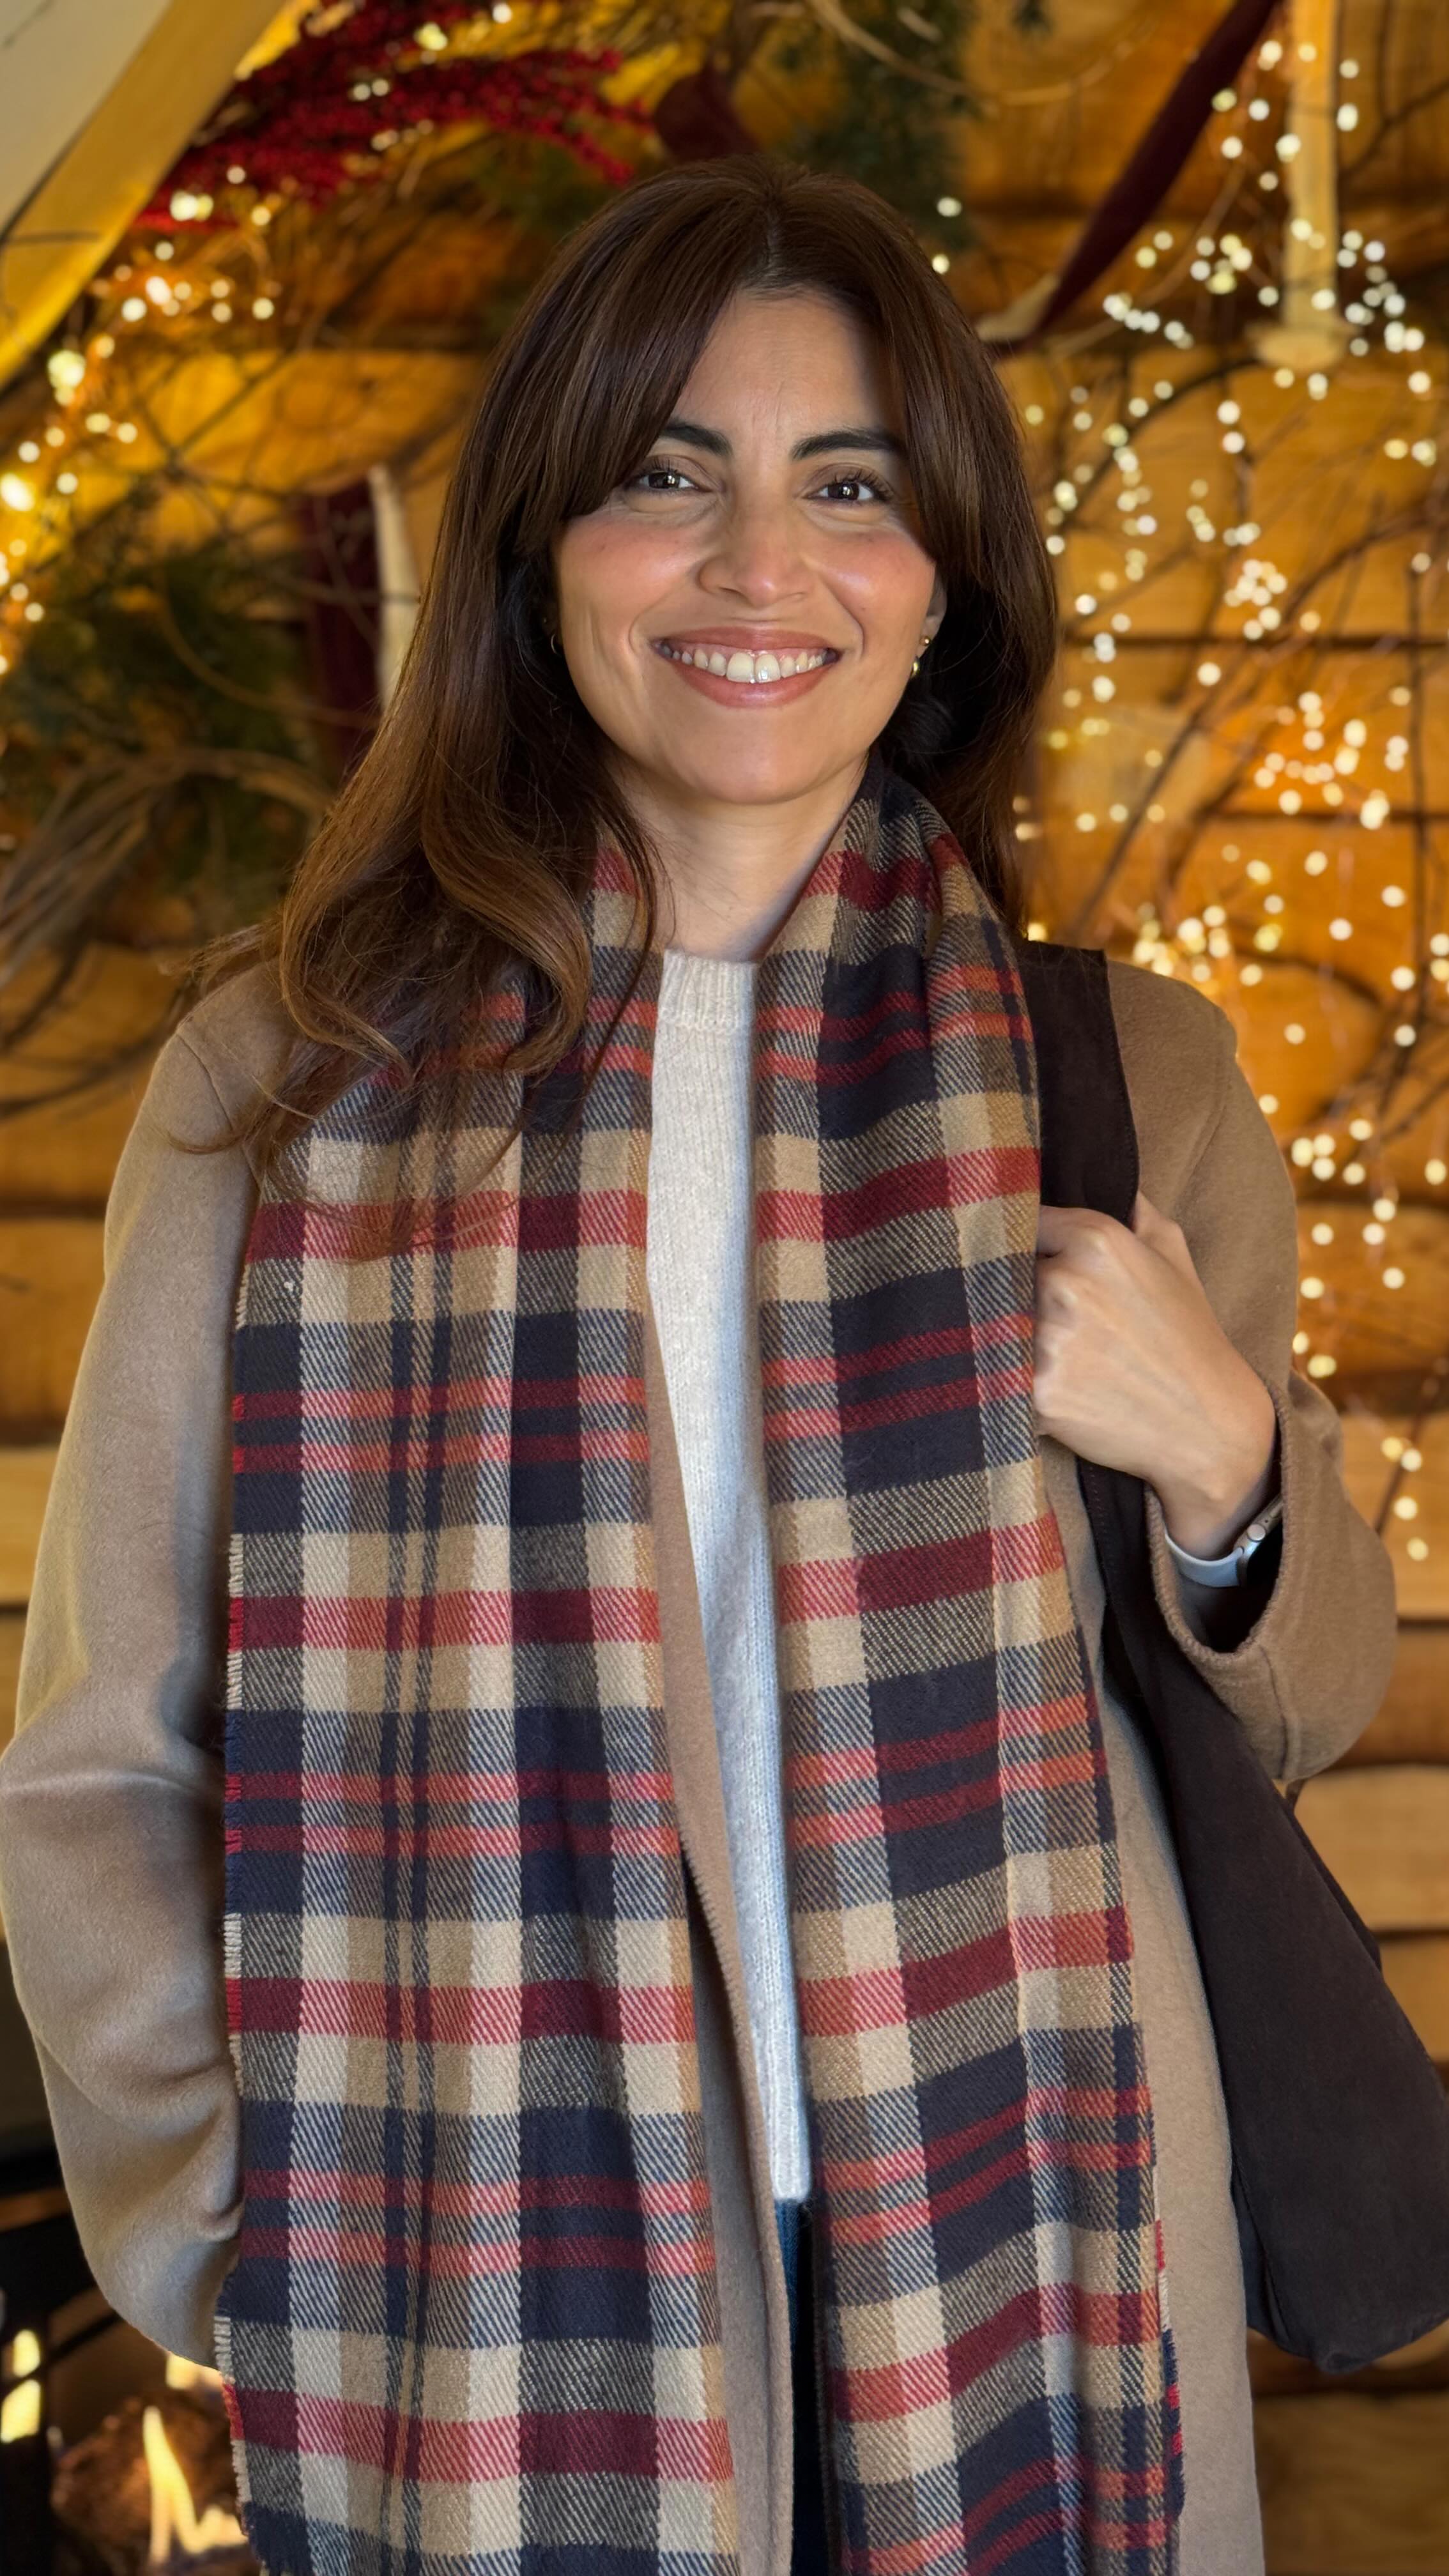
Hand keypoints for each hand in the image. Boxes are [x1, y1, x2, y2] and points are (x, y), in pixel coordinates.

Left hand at [1033, 1190, 1278, 1556]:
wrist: (1209, 1425)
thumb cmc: (1189, 1336)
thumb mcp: (1173, 1253)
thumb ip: (1132, 1207)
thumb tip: (1101, 1174)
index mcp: (1095, 1240)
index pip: (1021, 1221)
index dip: (1021, 1243)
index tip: (1021, 1258)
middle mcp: (1065, 1282)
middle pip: (999, 1274)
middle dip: (1010, 1291)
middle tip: (1035, 1314)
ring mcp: (1047, 1339)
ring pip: (992, 1325)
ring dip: (1003, 1338)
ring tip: (1039, 1352)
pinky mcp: (1036, 1392)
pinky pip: (997, 1379)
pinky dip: (1009, 1386)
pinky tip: (1044, 1389)